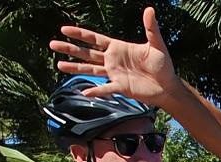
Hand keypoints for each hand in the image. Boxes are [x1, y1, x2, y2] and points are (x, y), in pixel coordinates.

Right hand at [51, 7, 179, 106]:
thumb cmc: (163, 65)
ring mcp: (115, 74)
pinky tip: (85, 93)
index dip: (80, 34)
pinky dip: (96, 91)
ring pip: (90, 70)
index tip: (64, 29)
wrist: (169, 86)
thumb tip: (149, 9)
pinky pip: (106, 88)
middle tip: (52, 44)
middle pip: (87, 53)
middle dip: (70, 48)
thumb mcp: (156, 44)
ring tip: (59, 65)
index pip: (94, 39)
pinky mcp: (120, 87)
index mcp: (118, 47)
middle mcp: (112, 60)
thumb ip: (151, 28)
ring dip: (75, 67)